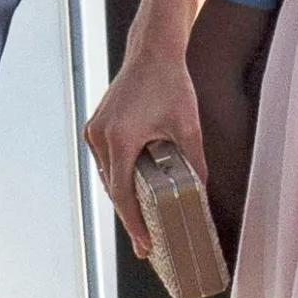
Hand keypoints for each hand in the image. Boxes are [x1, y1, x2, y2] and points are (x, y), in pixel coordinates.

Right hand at [84, 47, 205, 256]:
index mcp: (120, 140)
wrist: (152, 52)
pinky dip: (119, 178)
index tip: (144, 245)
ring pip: (108, 177)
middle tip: (146, 243)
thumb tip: (202, 192)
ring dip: (124, 198)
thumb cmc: (170, 85)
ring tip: (141, 223)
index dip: (134, 224)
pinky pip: (106, 162)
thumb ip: (195, 162)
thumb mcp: (189, 127)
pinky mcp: (96, 126)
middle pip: (114, 190)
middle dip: (130, 217)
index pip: (124, 195)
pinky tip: (134, 192)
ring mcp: (95, 132)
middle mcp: (101, 137)